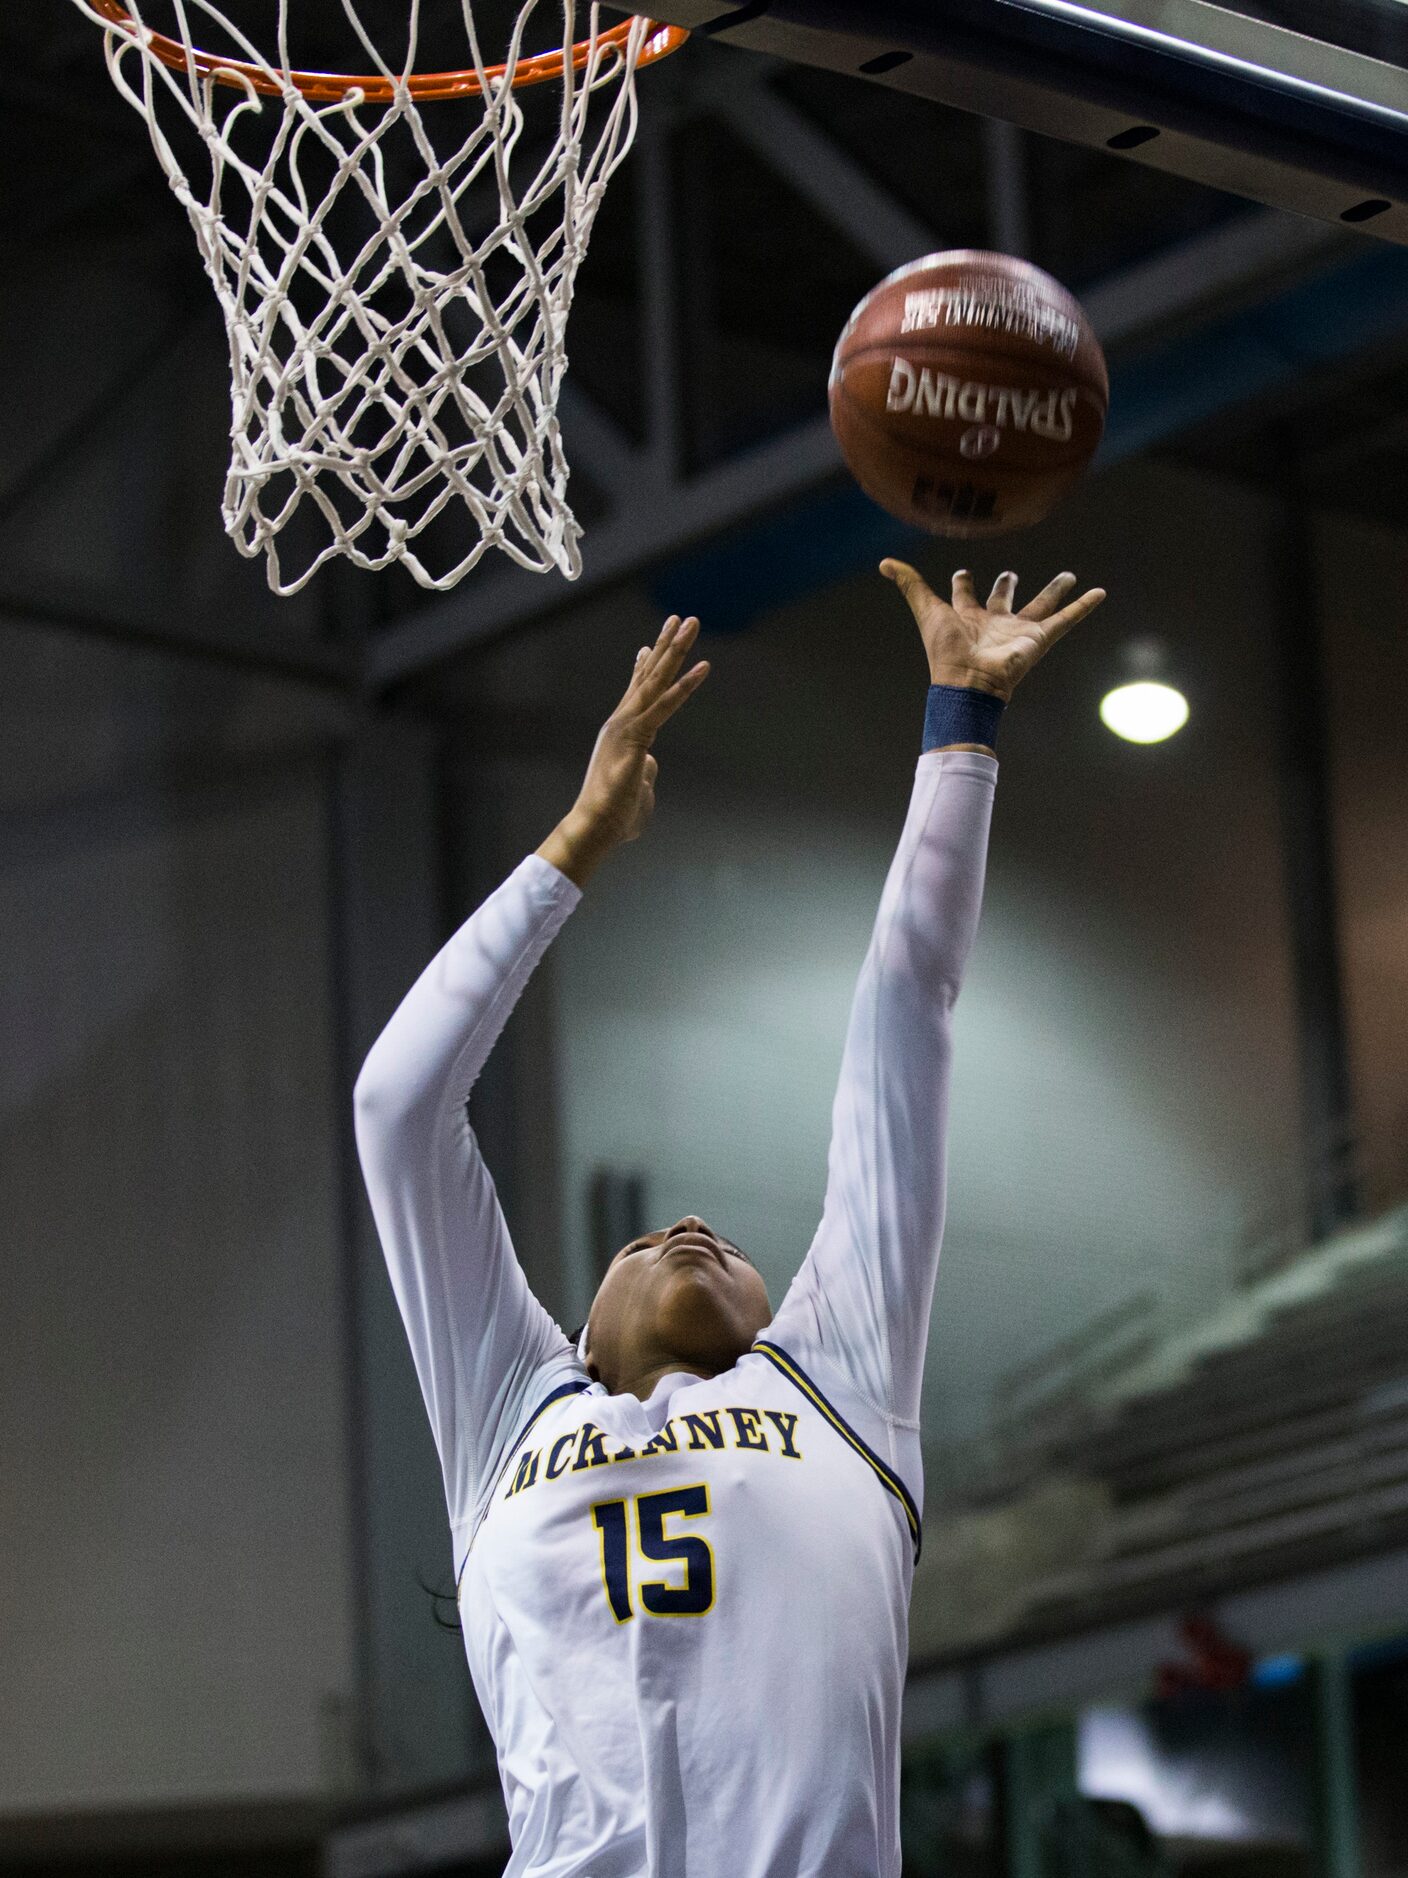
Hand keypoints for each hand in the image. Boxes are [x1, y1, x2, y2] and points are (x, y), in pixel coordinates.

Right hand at [537, 615, 708, 886]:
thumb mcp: (636, 787)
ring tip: (690, 623)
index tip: (650, 644)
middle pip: (648, 675)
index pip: (637, 692)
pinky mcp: (637, 738)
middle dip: (665, 645)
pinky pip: (666, 706)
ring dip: (675, 650)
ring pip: (656, 680)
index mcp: (622, 732)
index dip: (646, 665)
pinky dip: (685, 686)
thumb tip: (650, 764)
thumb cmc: (614, 815)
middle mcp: (622, 722)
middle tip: (680, 618)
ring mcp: (627, 726)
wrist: (595, 826)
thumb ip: (645, 771)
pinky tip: (703, 667)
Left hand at [880, 561, 1106, 701]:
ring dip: (1055, 590)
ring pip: (1042, 605)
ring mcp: (1018, 631)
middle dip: (1007, 585)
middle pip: (1004, 599)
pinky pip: (1067, 620)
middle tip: (1011, 573)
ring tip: (1069, 575)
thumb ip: (910, 584)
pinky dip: (1084, 607)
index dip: (963, 583)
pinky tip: (1100, 592)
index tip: (962, 571)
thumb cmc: (946, 650)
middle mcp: (994, 623)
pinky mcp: (1039, 639)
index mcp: (967, 617)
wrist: (969, 682)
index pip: (965, 595)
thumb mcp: (927, 609)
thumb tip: (884, 562)